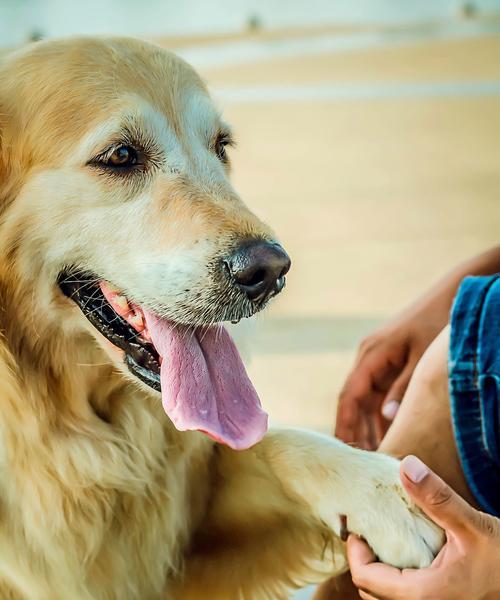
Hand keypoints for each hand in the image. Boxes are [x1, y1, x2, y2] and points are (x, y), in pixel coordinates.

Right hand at [335, 246, 499, 449]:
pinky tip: (388, 435)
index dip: (345, 424)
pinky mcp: (390, 364)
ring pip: (366, 401)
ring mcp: (378, 362)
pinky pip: (380, 394)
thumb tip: (387, 420)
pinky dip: (381, 414)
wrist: (452, 294)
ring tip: (374, 456)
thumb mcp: (421, 358)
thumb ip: (403, 388)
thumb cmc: (437, 323)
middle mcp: (368, 359)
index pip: (349, 396)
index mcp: (370, 355)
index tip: (344, 451)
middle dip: (355, 430)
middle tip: (360, 464)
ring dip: (368, 425)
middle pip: (354, 402)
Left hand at [348, 455, 499, 599]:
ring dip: (379, 571)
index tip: (359, 524)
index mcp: (424, 594)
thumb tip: (405, 466)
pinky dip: (395, 578)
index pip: (365, 578)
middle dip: (363, 560)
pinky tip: (404, 553)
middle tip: (368, 529)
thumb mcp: (471, 524)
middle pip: (370, 591)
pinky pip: (404, 597)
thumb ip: (437, 498)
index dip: (355, 550)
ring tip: (383, 540)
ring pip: (386, 597)